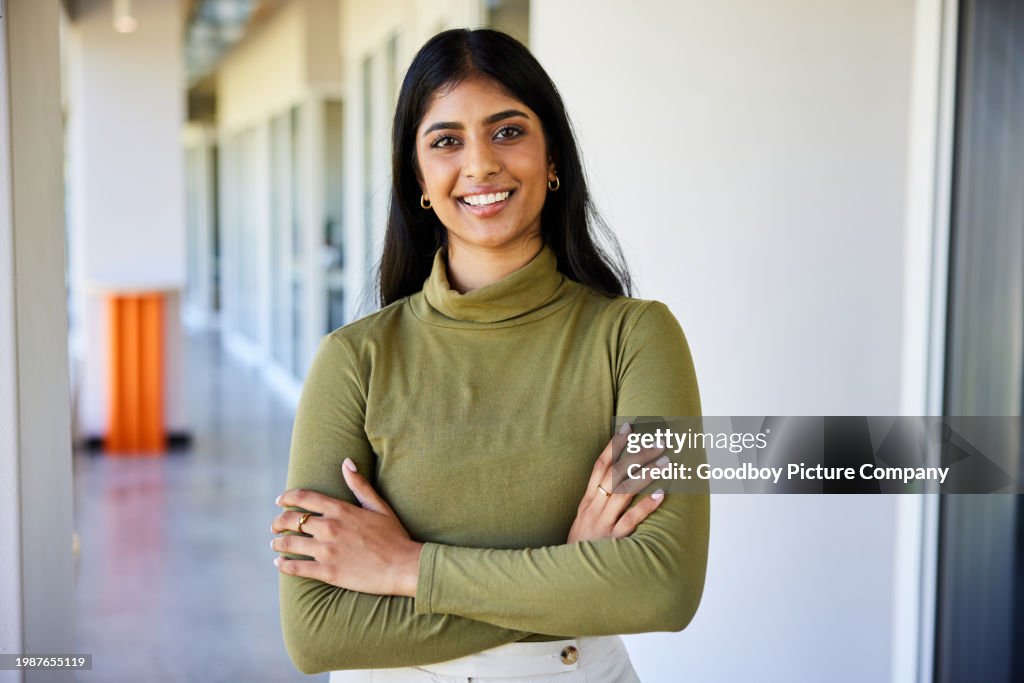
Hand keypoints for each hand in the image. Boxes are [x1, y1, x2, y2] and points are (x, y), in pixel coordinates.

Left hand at [271, 458, 422, 596]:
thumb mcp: (378, 506)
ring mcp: (327, 550)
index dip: (287, 498)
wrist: (403, 566)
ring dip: (277, 543)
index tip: (279, 501)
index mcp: (341, 510)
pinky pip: (296, 567)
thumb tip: (346, 462)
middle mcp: (329, 527)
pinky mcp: (327, 572)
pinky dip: (283, 565)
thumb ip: (359, 485)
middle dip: (278, 522)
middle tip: (274, 526)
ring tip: (275, 545)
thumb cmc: (394, 536)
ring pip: (289, 543)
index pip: (303, 498)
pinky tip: (280, 563)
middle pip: (291, 520)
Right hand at [567, 423, 668, 542]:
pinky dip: (645, 506)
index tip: (628, 427)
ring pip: (624, 492)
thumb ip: (598, 503)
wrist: (566, 577)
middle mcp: (594, 508)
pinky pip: (630, 520)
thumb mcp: (583, 521)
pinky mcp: (612, 541)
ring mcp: (602, 524)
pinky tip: (660, 493)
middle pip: (615, 473)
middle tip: (659, 441)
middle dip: (637, 454)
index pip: (600, 466)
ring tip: (665, 461)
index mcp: (587, 501)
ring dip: (645, 473)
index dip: (614, 445)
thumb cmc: (581, 548)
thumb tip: (616, 483)